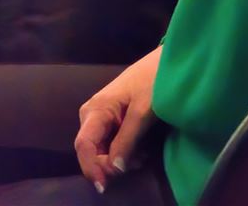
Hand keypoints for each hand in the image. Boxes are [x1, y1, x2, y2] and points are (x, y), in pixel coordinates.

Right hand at [74, 47, 161, 189]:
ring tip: (143, 156)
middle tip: (138, 164)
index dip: (91, 167)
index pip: (84, 145)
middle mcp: (92, 114)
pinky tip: (140, 151)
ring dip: (118, 160)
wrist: (164, 63)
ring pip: (101, 150)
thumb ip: (127, 141)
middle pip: (91, 151)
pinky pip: (109, 144)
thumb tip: (114, 170)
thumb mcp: (143, 112)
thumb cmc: (153, 81)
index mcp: (96, 110)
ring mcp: (100, 117)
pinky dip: (123, 153)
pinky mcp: (110, 119)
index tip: (105, 185)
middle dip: (110, 165)